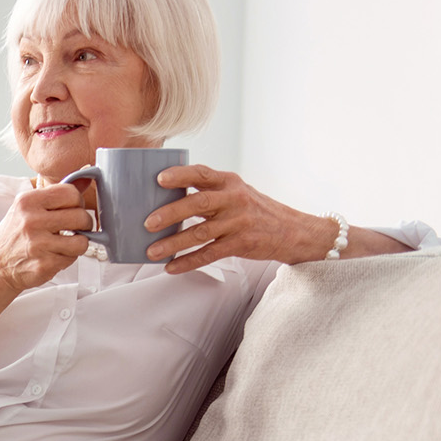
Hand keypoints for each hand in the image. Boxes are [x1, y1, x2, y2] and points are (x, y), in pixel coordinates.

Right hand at [0, 182, 94, 291]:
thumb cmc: (14, 236)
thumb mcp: (25, 208)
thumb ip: (54, 194)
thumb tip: (86, 177)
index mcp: (27, 201)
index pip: (70, 193)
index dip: (77, 202)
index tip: (72, 209)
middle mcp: (31, 221)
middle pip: (80, 216)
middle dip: (83, 224)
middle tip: (74, 228)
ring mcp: (38, 244)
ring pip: (82, 240)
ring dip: (78, 243)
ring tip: (66, 243)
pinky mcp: (44, 264)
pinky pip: (73, 258)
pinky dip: (68, 257)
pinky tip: (56, 254)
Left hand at [142, 165, 333, 273]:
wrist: (292, 231)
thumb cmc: (254, 210)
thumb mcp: (236, 192)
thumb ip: (208, 192)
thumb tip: (164, 196)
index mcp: (229, 182)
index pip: (202, 174)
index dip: (180, 175)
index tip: (159, 179)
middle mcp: (234, 199)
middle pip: (198, 204)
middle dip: (170, 213)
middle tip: (148, 223)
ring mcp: (239, 222)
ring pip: (200, 233)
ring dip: (173, 244)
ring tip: (151, 252)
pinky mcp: (241, 244)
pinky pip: (210, 254)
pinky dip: (188, 262)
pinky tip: (171, 267)